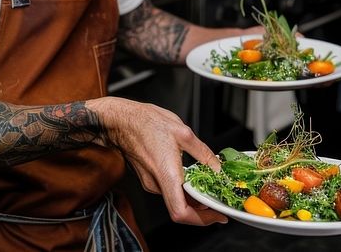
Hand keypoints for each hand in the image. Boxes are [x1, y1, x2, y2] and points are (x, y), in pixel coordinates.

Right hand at [92, 97, 226, 225]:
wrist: (121, 121)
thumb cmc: (146, 123)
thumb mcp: (183, 133)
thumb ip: (203, 153)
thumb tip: (216, 167)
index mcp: (166, 174)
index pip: (181, 212)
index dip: (202, 219)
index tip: (217, 215)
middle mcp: (156, 184)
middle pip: (180, 209)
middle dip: (202, 210)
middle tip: (219, 203)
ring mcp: (151, 183)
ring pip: (175, 199)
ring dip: (192, 198)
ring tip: (209, 190)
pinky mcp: (149, 178)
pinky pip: (168, 190)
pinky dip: (182, 189)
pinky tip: (192, 179)